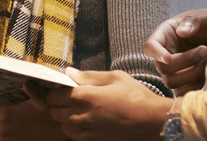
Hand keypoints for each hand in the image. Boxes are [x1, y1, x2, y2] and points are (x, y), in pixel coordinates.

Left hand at [44, 68, 167, 140]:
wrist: (153, 122)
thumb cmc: (136, 96)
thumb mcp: (114, 77)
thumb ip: (88, 76)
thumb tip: (69, 72)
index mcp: (83, 96)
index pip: (53, 96)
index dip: (54, 91)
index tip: (58, 88)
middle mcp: (80, 116)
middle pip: (54, 112)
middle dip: (57, 104)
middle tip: (67, 99)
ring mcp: (86, 132)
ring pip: (62, 126)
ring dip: (64, 118)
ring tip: (76, 111)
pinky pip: (73, 137)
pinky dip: (74, 130)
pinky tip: (85, 122)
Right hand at [143, 8, 206, 93]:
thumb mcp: (202, 16)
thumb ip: (192, 21)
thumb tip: (182, 32)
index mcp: (164, 36)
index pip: (150, 47)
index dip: (156, 54)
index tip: (168, 58)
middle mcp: (165, 54)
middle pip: (162, 67)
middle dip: (186, 61)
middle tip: (205, 51)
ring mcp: (173, 70)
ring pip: (171, 82)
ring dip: (192, 75)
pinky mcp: (184, 82)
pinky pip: (182, 92)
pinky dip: (194, 87)